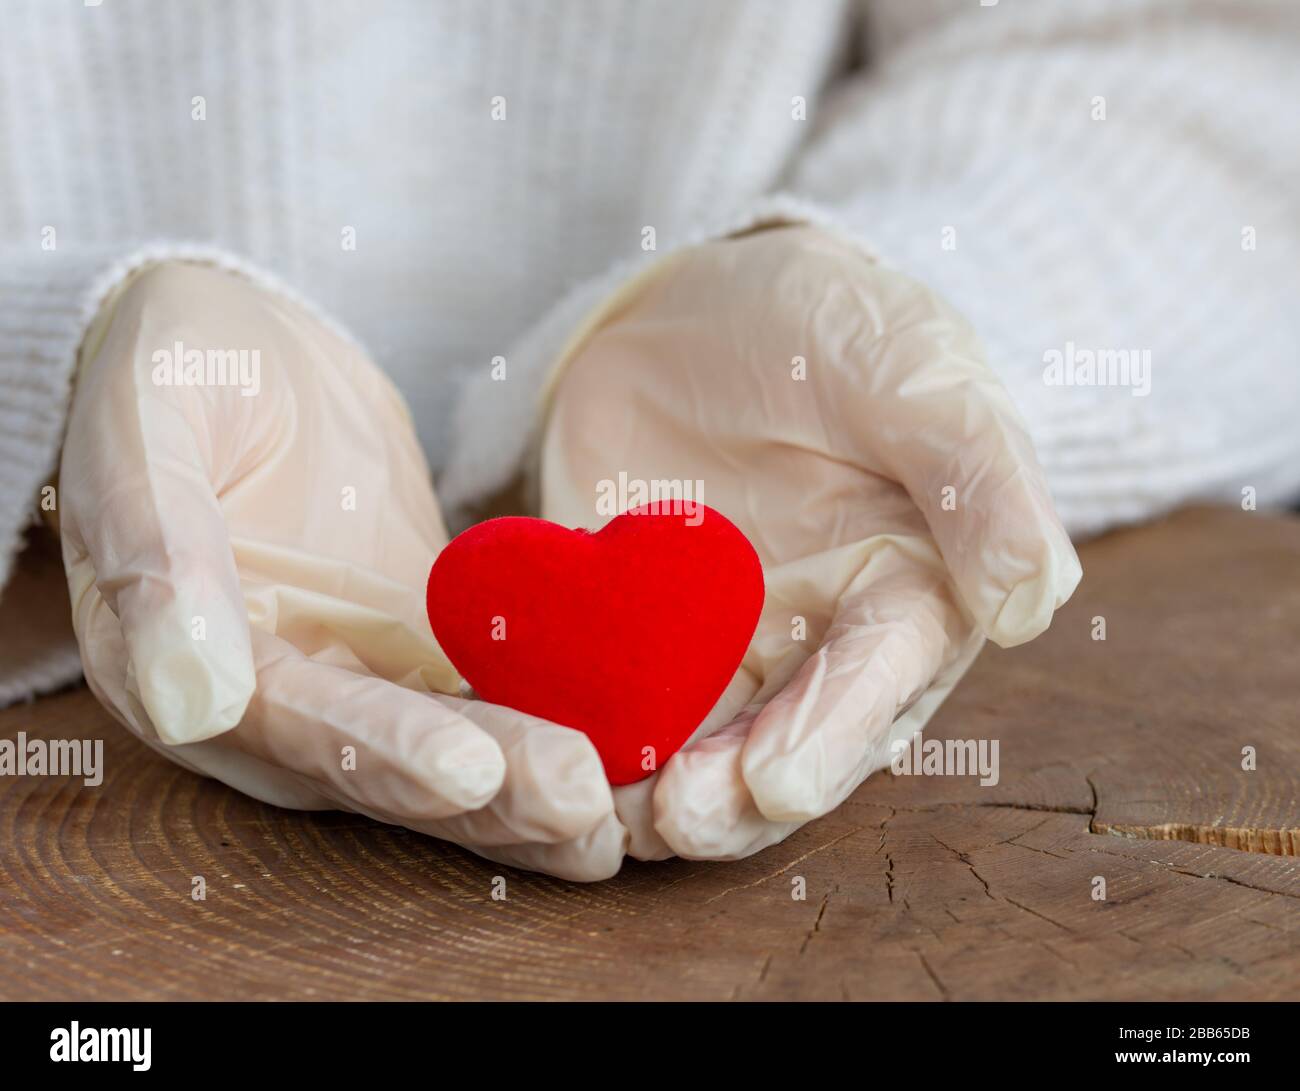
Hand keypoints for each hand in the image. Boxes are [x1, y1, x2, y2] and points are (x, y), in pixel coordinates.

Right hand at [60, 262, 621, 879]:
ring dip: (526, 786)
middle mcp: (268, 698)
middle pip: (382, 765)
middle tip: (581, 803)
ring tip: (616, 807)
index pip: (289, 724)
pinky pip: (485, 696)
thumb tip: (187, 695)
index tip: (468, 772)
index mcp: (169, 665)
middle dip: (484, 795)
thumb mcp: (146, 421)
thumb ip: (156, 544)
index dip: (379, 752)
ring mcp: (352, 674)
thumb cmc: (177, 362)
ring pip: (443, 751)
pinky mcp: (420, 645)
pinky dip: (548, 723)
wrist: (250, 340)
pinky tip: (624, 754)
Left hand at [539, 226, 1080, 861]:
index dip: (831, 731)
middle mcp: (825, 637)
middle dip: (740, 792)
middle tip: (680, 820)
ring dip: (666, 790)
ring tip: (617, 815)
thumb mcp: (913, 371)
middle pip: (792, 738)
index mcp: (910, 587)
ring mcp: (729, 642)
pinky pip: (624, 696)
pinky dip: (596, 734)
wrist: (699, 308)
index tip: (777, 784)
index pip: (880, 674)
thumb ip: (977, 475)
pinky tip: (556, 757)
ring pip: (708, 743)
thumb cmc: (831, 327)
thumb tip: (1031, 603)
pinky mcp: (645, 633)